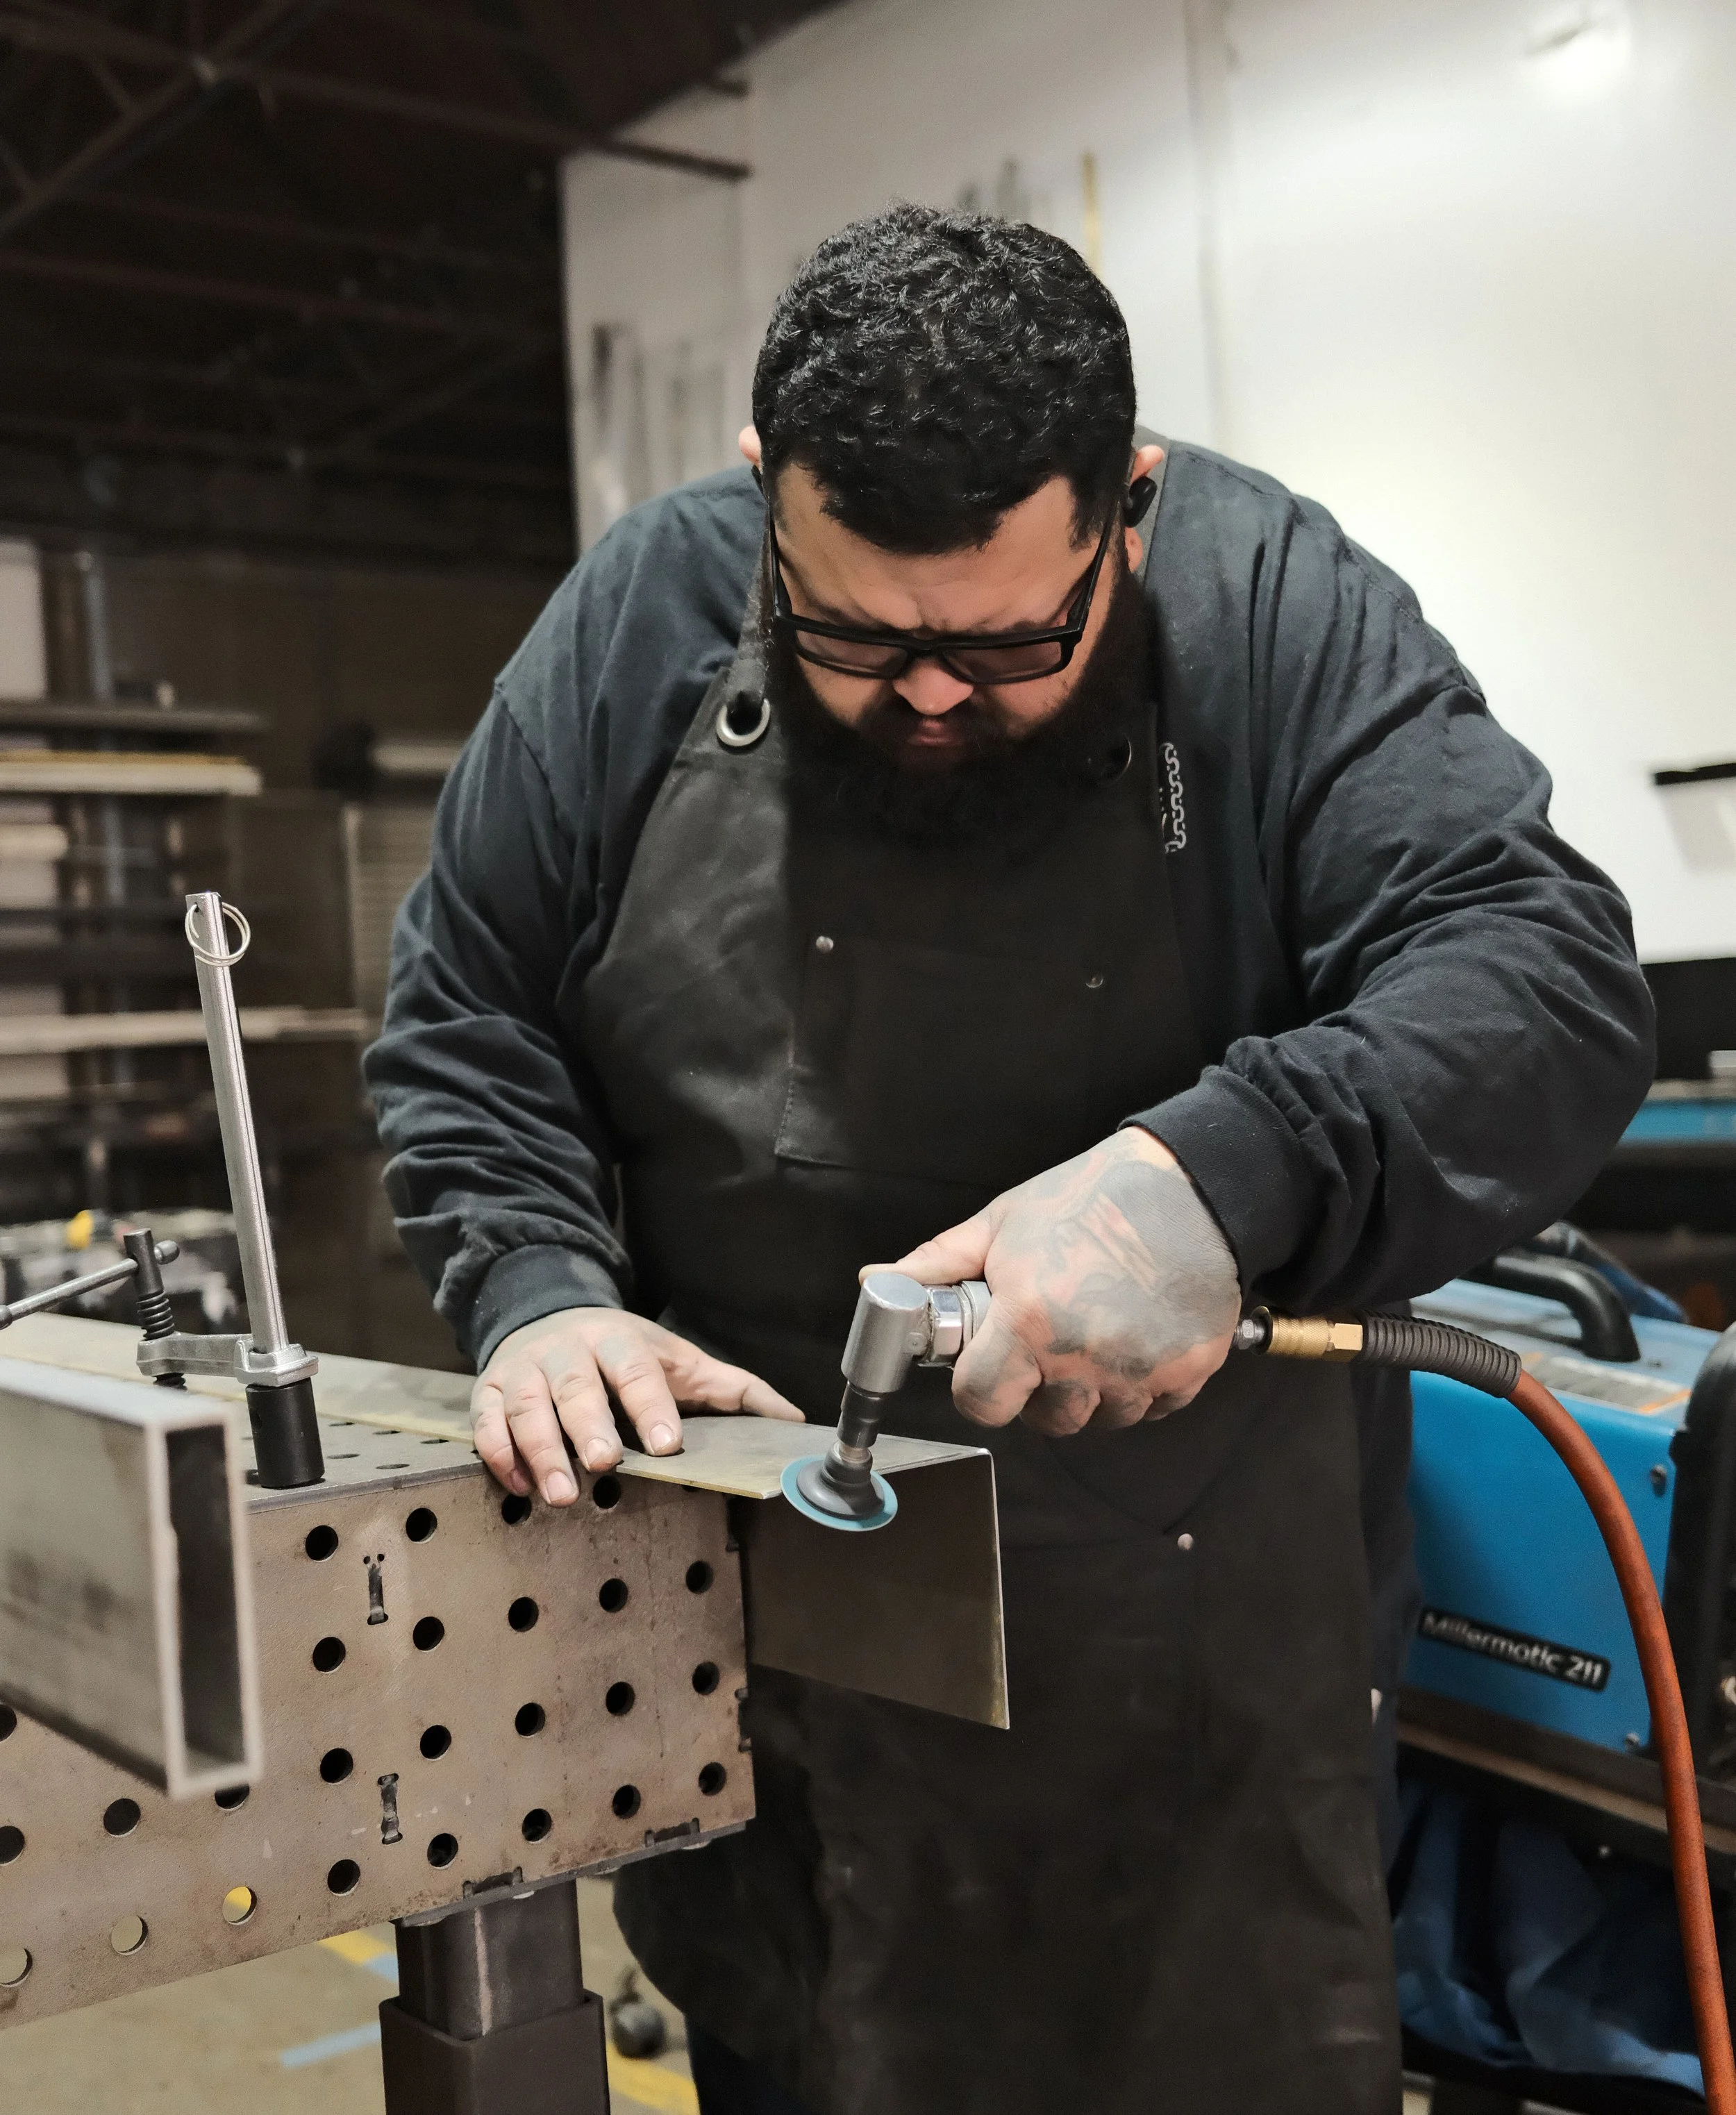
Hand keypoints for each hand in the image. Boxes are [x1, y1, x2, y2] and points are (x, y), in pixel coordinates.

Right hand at [471, 1308, 802, 1506]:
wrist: (546, 1310)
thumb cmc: (623, 1351)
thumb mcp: (679, 1360)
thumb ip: (733, 1390)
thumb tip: (792, 1420)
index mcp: (619, 1339)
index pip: (636, 1369)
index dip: (651, 1404)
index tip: (666, 1443)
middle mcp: (567, 1350)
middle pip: (576, 1385)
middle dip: (589, 1425)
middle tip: (605, 1463)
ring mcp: (523, 1369)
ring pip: (526, 1406)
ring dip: (541, 1450)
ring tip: (560, 1494)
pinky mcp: (487, 1390)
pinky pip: (486, 1422)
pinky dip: (498, 1454)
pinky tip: (517, 1485)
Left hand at [882, 1128, 1239, 1435]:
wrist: (1191, 1182)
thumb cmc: (1089, 1198)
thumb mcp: (1002, 1223)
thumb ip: (937, 1264)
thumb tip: (874, 1284)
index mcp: (1029, 1322)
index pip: (983, 1405)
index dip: (978, 1388)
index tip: (987, 1364)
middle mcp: (1085, 1358)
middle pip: (1045, 1421)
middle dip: (1037, 1389)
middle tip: (1046, 1339)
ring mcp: (1142, 1371)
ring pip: (1101, 1419)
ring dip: (1091, 1391)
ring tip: (1094, 1332)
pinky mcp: (1189, 1373)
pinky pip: (1152, 1409)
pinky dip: (1141, 1386)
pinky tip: (1136, 1337)